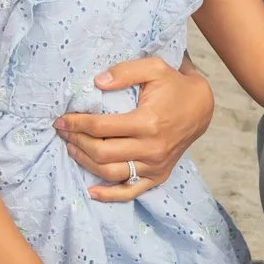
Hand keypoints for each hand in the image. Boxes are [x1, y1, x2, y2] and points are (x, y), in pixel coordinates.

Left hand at [56, 56, 213, 202]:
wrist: (201, 108)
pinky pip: (130, 192)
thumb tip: (96, 82)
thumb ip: (125, 71)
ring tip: (72, 148)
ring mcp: (155, 166)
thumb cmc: (174, 86)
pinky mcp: (158, 176)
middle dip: (76, 142)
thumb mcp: (154, 68)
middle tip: (64, 132)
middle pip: (101, 152)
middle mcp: (151, 148)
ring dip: (85, 162)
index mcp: (147, 122)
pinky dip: (109, 195)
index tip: (61, 120)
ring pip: (110, 173)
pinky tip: (91, 191)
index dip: (77, 124)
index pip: (101, 128)